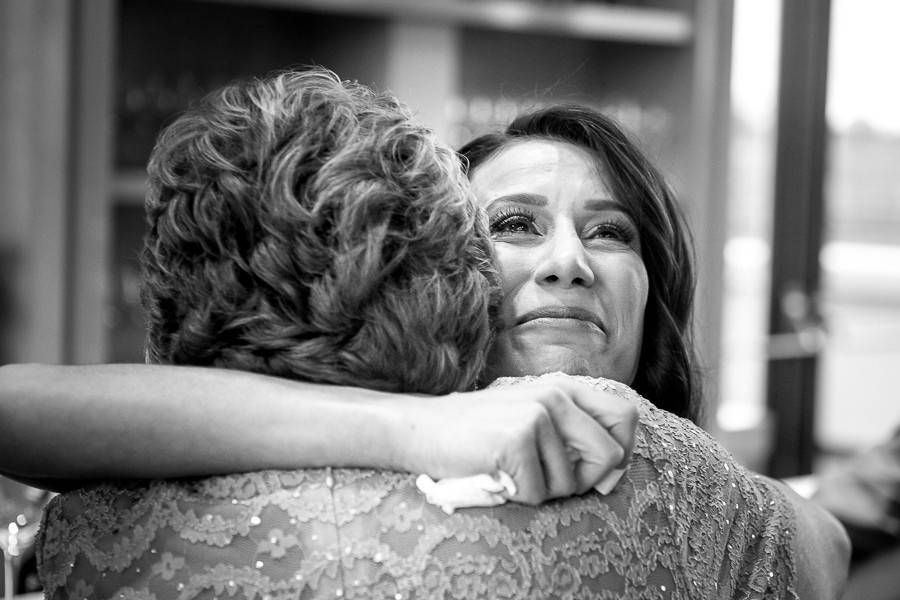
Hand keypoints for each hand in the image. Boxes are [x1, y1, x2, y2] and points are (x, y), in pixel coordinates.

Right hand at [396, 375, 637, 504]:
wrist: (421, 428)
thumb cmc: (479, 432)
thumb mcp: (530, 416)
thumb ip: (573, 431)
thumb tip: (614, 469)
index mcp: (564, 387)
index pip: (625, 417)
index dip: (621, 451)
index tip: (596, 470)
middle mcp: (556, 395)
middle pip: (610, 456)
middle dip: (586, 481)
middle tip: (549, 480)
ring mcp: (537, 415)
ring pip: (572, 483)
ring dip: (542, 490)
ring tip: (511, 470)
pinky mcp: (517, 439)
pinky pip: (538, 494)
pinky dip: (517, 496)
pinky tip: (496, 475)